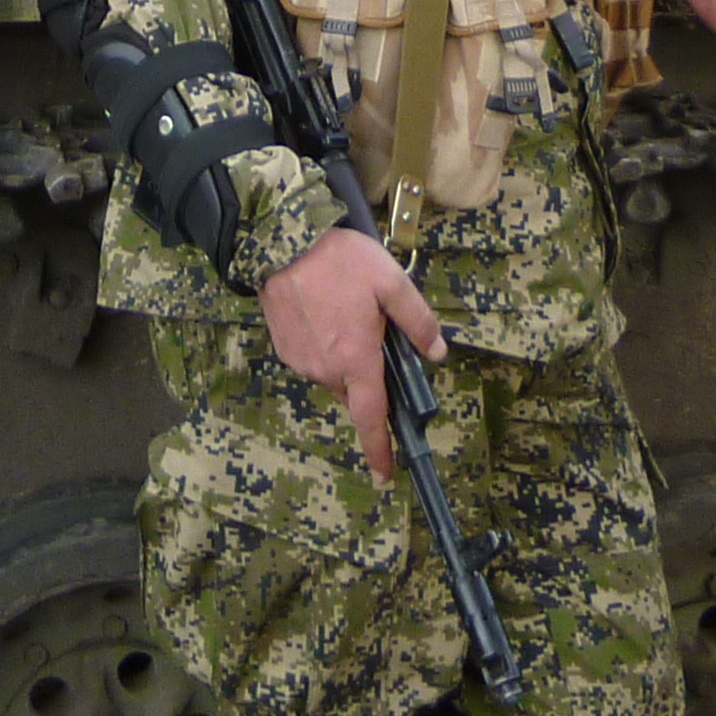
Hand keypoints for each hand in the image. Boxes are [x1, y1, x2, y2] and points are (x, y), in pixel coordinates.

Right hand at [260, 225, 444, 473]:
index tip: (386, 475)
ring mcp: (301, 361)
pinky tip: (325, 314)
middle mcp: (325, 370)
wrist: (279, 240)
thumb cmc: (339, 261)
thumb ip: (417, 321)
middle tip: (374, 337)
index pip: (372, 418)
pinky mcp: (284, 348)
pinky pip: (313, 361)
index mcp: (356, 360)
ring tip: (347, 314)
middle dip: (369, 377)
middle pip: (355, 392)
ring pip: (334, 375)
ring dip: (345, 359)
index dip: (380, 450)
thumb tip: (436, 353)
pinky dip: (324, 347)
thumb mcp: (390, 282)